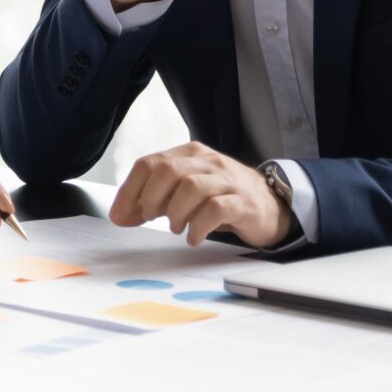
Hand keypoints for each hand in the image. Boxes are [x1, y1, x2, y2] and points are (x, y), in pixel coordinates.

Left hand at [109, 142, 291, 247]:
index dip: (130, 190)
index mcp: (190, 154)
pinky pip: (215, 209)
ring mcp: (228, 180)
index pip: (150, 163)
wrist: (271, 206)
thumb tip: (121, 216)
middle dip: (151, 198)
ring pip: (191, 187)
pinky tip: (194, 237)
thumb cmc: (221, 199)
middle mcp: (208, 162)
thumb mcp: (186, 193)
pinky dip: (198, 227)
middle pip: (168, 170)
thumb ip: (155, 200)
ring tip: (176, 228)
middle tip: (151, 218)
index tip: (120, 216)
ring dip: (176, 213)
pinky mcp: (243, 202)